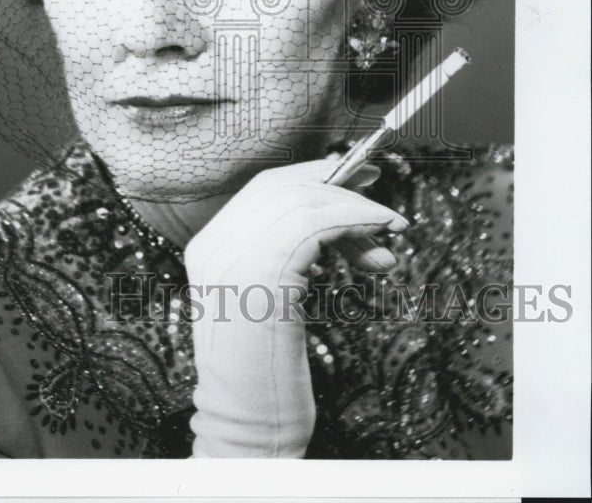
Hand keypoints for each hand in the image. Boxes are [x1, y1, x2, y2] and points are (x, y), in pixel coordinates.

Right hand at [185, 157, 408, 456]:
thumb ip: (288, 256)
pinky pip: (315, 224)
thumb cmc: (266, 370)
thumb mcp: (271, 299)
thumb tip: (336, 220)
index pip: (262, 190)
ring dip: (355, 207)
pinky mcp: (263, 274)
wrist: (246, 425)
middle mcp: (215, 245)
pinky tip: (381, 232)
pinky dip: (356, 220)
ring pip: (302, 202)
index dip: (310, 175)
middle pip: (281, 187)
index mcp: (209, 247)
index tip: (352, 175)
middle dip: (335, 180)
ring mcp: (233, 258)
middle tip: (377, 182)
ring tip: (390, 226)